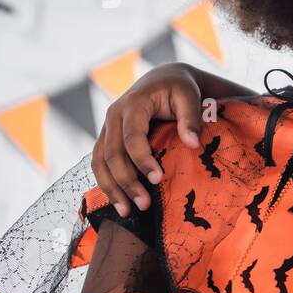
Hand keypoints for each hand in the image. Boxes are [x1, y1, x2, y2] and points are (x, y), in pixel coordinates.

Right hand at [94, 64, 201, 215]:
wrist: (162, 80)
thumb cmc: (178, 89)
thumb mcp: (189, 96)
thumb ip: (191, 118)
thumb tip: (193, 143)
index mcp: (132, 104)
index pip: (132, 136)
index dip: (142, 159)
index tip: (158, 179)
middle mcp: (113, 116)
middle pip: (112, 154)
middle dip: (126, 181)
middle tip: (144, 204)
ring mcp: (106, 129)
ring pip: (99, 162)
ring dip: (112, 188)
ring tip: (127, 212)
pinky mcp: (106, 139)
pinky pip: (99, 164)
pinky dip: (107, 184)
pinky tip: (120, 203)